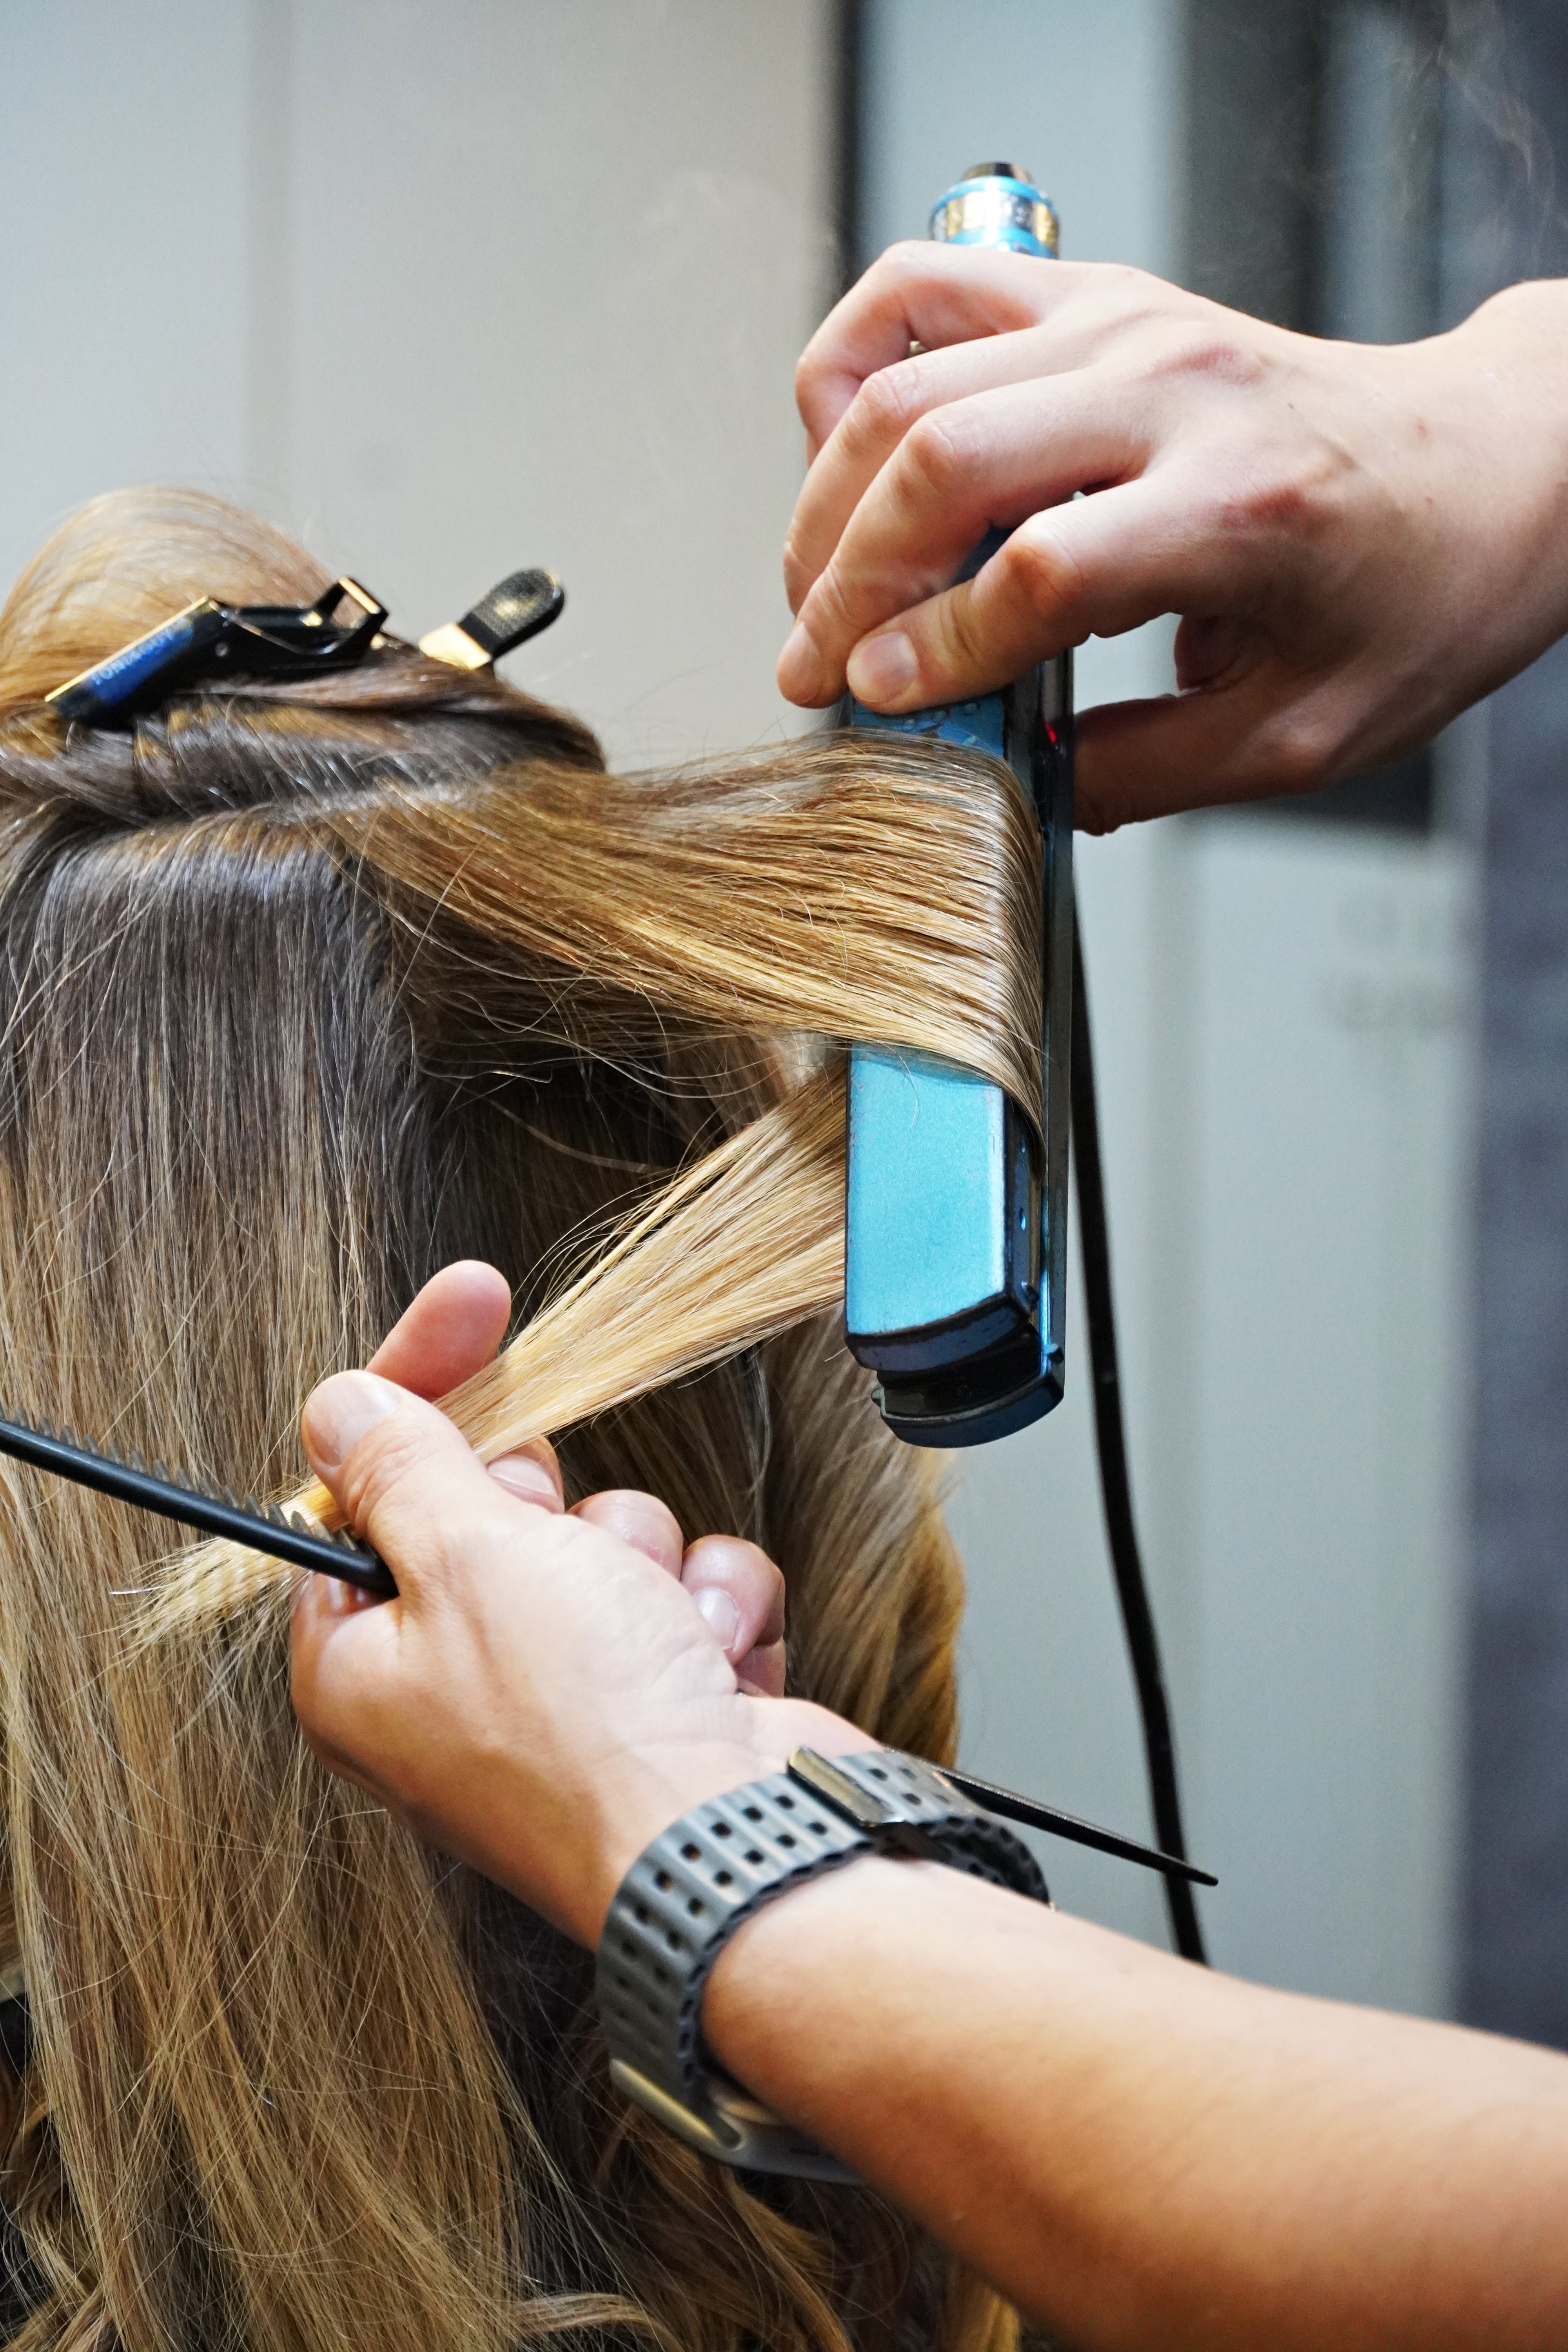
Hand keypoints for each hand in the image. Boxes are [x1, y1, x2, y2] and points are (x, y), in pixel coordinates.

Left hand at [289, 1262, 868, 1943]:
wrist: (738, 1847)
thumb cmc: (588, 1729)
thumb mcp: (469, 1558)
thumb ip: (404, 1467)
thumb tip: (338, 1405)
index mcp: (363, 1664)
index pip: (365, 1485)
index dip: (423, 1387)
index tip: (477, 1300)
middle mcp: (454, 1685)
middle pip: (496, 1506)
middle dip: (558, 1510)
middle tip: (568, 1554)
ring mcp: (566, 1696)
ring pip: (608, 1538)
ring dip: (647, 1563)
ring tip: (656, 1630)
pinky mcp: (665, 1697)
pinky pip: (688, 1587)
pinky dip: (712, 1610)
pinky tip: (714, 1664)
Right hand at [778, 248, 1567, 828]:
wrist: (1485, 467)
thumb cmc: (1411, 592)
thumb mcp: (1300, 737)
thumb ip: (1144, 772)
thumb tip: (1009, 783)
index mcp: (1243, 505)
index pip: (1039, 569)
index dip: (939, 649)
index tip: (884, 705)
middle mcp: (1178, 389)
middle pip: (947, 457)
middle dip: (847, 581)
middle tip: (814, 665)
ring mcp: (1127, 322)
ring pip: (909, 377)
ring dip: (829, 494)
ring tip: (818, 585)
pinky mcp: (1095, 294)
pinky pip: (922, 288)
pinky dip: (852, 362)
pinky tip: (844, 452)